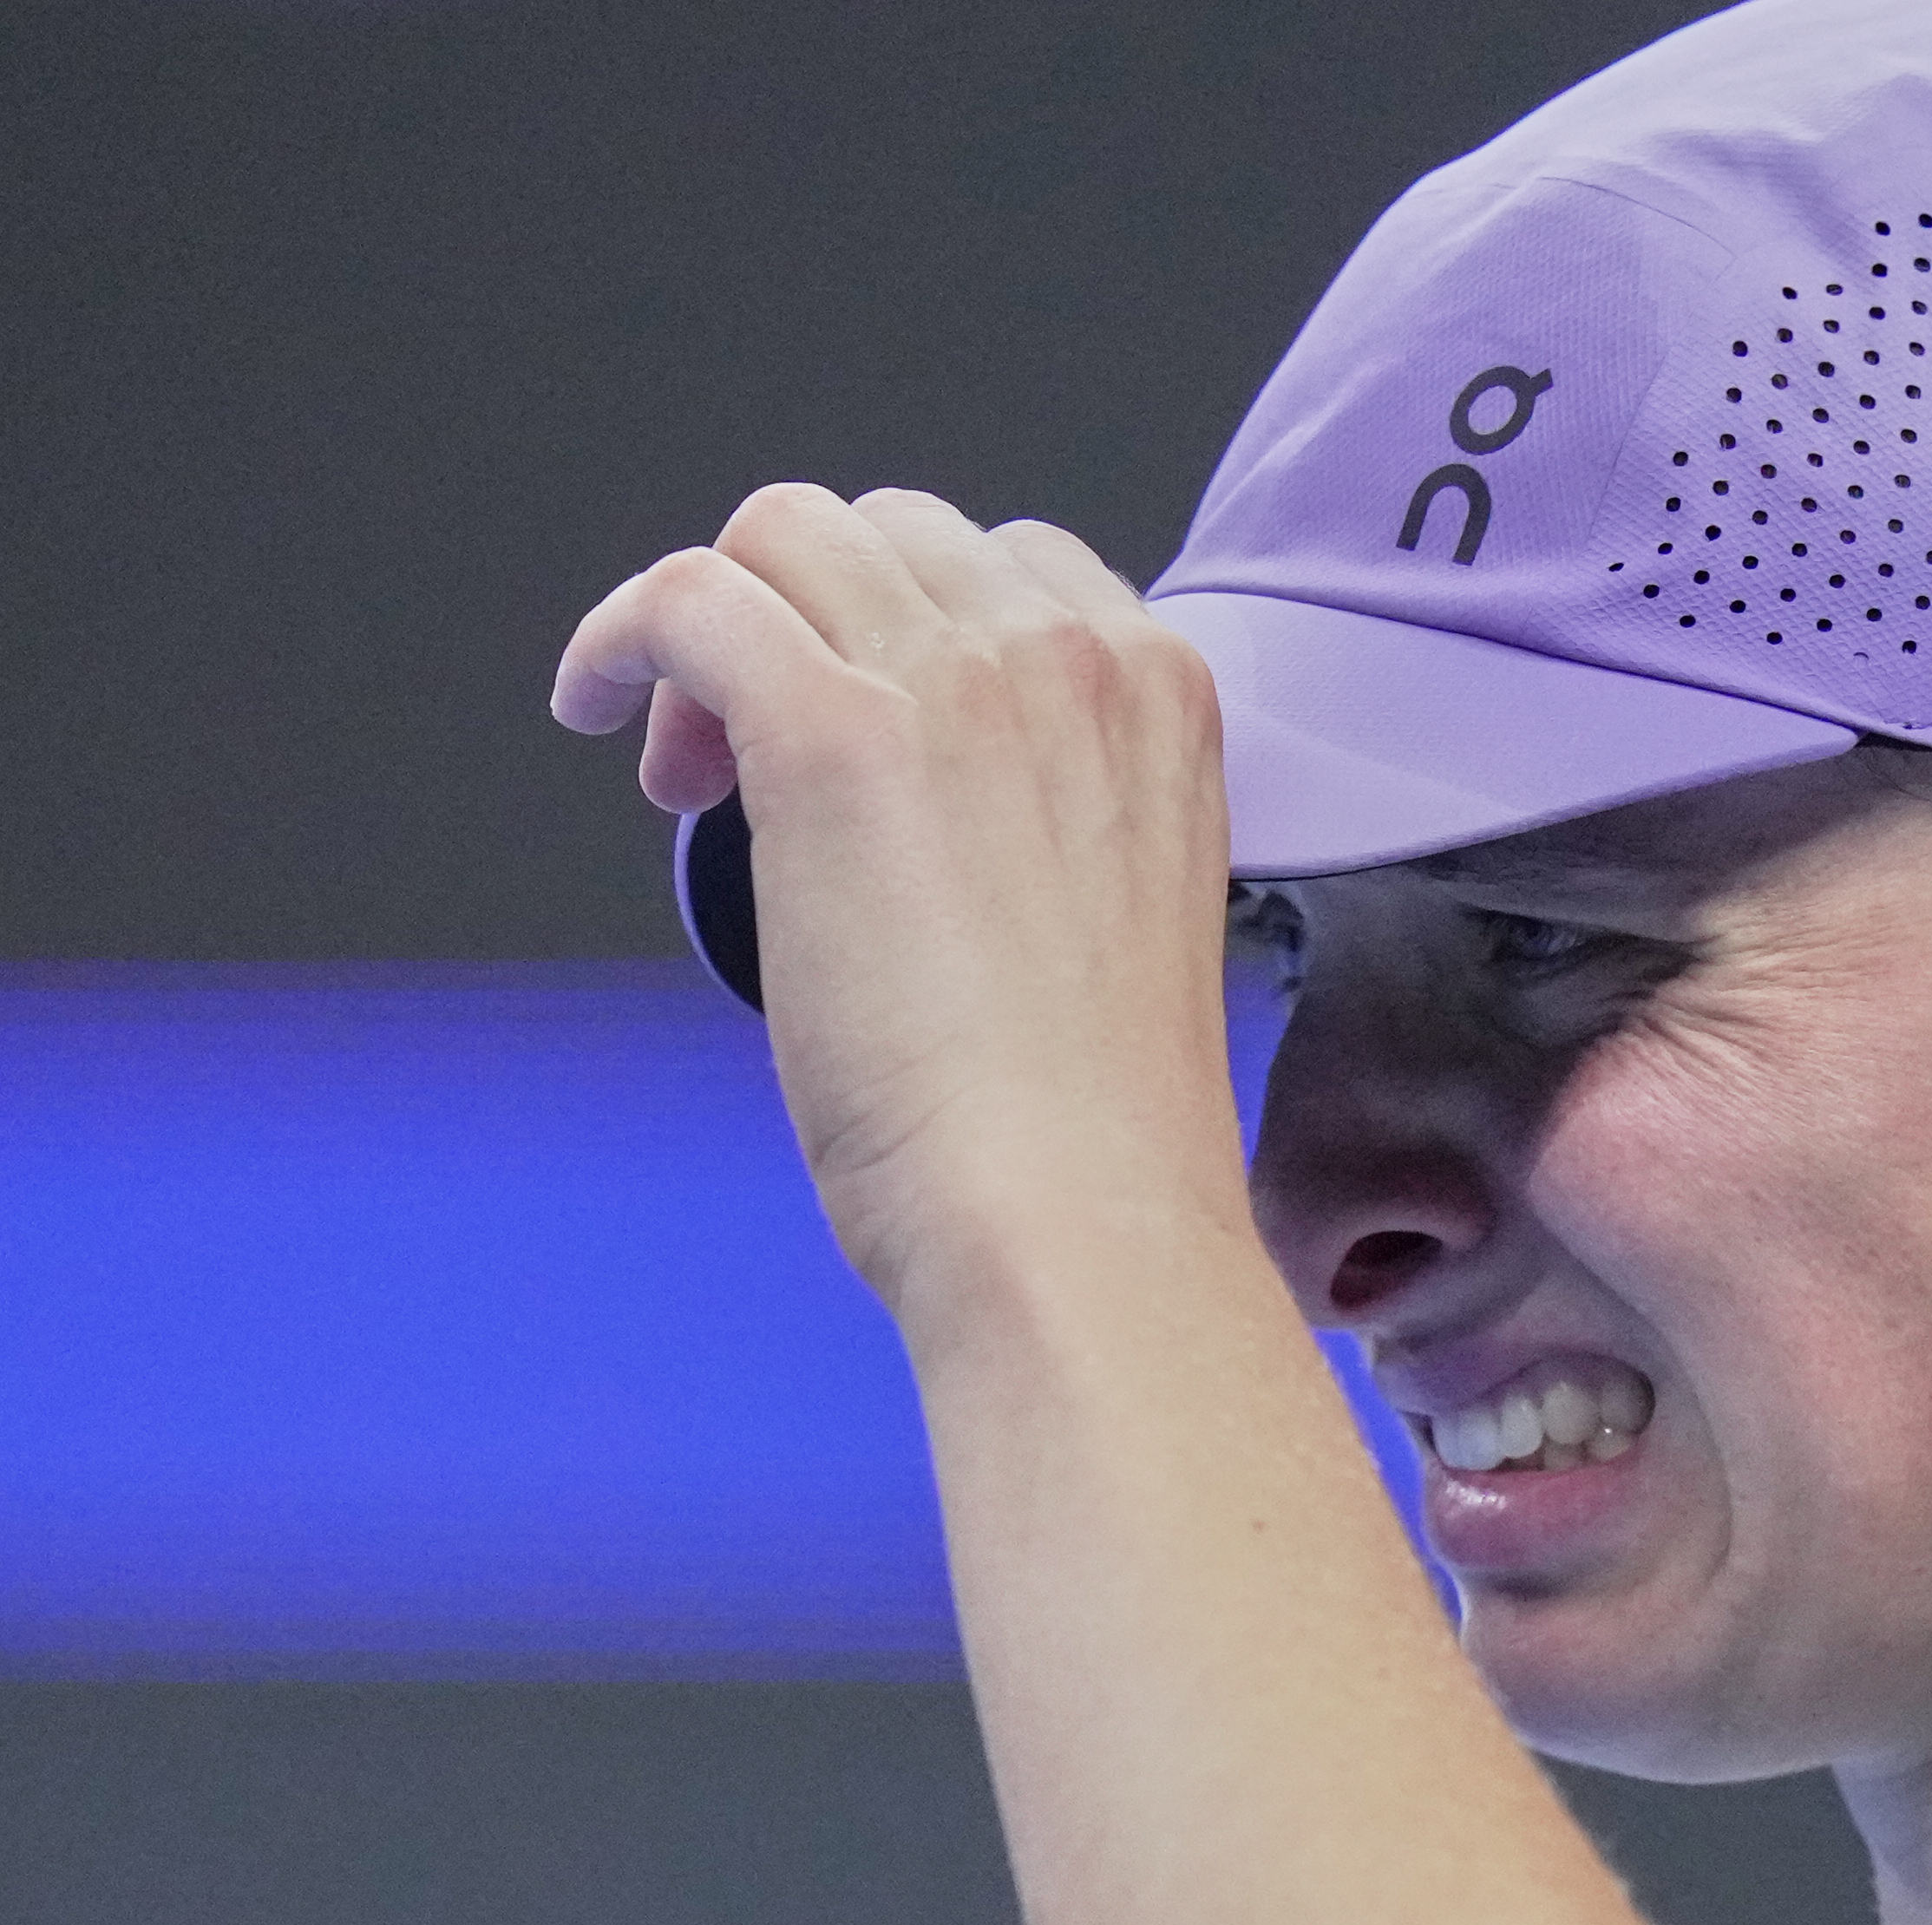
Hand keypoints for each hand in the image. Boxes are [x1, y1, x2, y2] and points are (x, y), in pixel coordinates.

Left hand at [551, 485, 1238, 1312]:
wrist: (1082, 1209)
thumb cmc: (1097, 1123)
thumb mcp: (1119, 909)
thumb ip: (1055, 814)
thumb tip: (936, 817)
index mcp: (1160, 694)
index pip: (1007, 564)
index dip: (903, 630)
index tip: (864, 726)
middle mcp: (1066, 653)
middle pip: (885, 532)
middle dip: (804, 619)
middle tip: (748, 763)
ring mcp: (952, 678)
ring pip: (783, 536)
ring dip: (714, 624)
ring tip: (686, 765)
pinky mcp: (832, 730)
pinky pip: (692, 600)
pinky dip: (624, 635)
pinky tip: (594, 705)